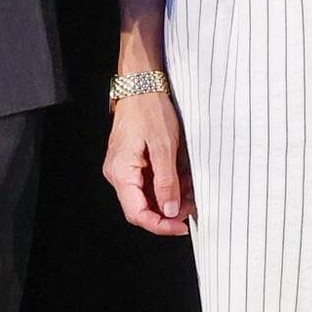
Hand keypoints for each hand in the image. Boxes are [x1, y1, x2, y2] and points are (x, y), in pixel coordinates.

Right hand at [103, 80, 190, 236]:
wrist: (141, 85)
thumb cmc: (149, 110)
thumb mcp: (164, 147)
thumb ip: (167, 182)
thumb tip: (170, 210)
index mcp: (121, 173)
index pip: (137, 213)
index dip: (160, 225)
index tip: (181, 226)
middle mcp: (118, 174)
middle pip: (142, 207)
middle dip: (169, 210)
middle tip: (192, 204)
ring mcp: (125, 168)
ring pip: (148, 195)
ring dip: (171, 196)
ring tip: (191, 188)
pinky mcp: (133, 162)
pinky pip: (150, 182)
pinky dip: (168, 184)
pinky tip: (183, 178)